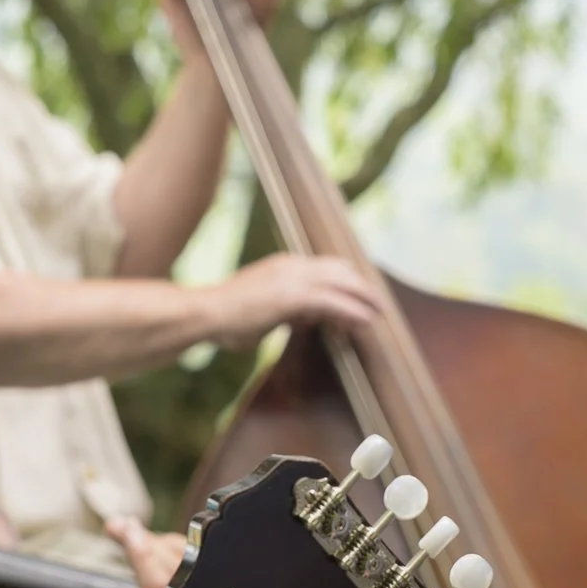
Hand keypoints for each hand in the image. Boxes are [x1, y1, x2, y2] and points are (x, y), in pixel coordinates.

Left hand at [41, 518, 206, 587]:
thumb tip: (187, 549)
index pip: (234, 581)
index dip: (206, 550)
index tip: (182, 534)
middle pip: (211, 570)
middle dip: (174, 545)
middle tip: (142, 538)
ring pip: (184, 572)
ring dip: (151, 543)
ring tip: (126, 531)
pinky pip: (158, 583)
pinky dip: (139, 550)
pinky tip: (125, 535)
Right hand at [204, 253, 381, 348]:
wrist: (206, 313)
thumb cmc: (226, 318)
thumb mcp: (263, 309)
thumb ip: (286, 310)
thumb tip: (304, 317)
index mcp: (283, 265)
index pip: (324, 267)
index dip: (345, 280)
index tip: (359, 294)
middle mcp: (291, 265)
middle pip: (339, 269)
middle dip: (361, 285)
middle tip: (378, 303)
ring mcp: (292, 278)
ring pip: (342, 282)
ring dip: (364, 297)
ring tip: (380, 312)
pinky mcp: (293, 296)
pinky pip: (333, 301)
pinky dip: (353, 310)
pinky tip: (366, 321)